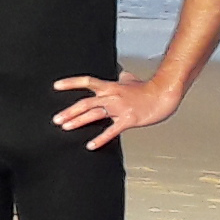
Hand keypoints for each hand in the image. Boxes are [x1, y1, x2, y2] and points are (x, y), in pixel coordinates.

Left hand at [52, 68, 182, 149]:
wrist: (164, 95)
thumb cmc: (148, 89)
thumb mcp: (132, 80)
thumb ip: (123, 78)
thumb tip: (121, 73)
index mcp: (111, 87)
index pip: (87, 81)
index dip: (70, 83)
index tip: (56, 86)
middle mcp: (112, 96)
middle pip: (85, 103)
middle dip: (69, 111)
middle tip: (56, 119)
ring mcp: (119, 108)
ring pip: (94, 115)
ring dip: (78, 121)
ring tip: (65, 127)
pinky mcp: (128, 119)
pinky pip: (111, 130)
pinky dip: (100, 139)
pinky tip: (90, 145)